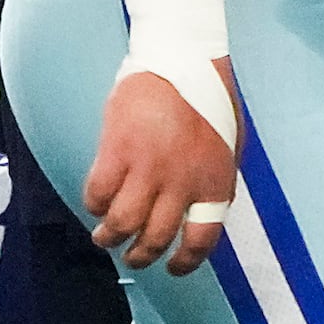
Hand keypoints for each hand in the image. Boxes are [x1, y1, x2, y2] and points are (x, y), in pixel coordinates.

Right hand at [84, 61, 239, 275]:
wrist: (181, 56)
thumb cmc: (207, 97)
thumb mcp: (228, 147)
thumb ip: (212, 180)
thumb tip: (196, 208)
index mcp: (214, 183)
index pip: (202, 240)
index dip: (185, 262)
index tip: (172, 268)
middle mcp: (182, 183)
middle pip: (157, 236)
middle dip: (140, 254)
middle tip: (130, 255)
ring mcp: (148, 167)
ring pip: (124, 221)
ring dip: (111, 236)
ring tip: (103, 237)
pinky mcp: (118, 149)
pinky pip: (99, 191)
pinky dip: (95, 204)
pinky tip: (95, 203)